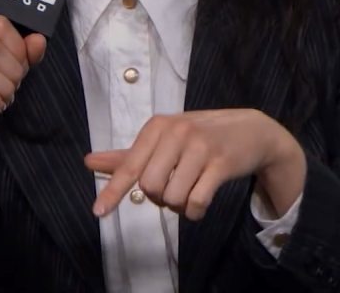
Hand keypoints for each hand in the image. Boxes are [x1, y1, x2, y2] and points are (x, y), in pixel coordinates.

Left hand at [84, 109, 306, 220]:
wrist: (252, 130)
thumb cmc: (201, 136)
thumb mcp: (164, 139)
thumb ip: (128, 155)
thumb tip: (88, 162)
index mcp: (158, 126)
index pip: (130, 166)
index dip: (113, 191)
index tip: (98, 212)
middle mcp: (177, 133)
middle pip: (150, 187)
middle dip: (160, 197)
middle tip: (175, 187)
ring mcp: (200, 147)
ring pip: (173, 198)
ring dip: (179, 206)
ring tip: (190, 192)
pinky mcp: (221, 164)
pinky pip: (196, 202)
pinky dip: (195, 212)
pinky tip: (200, 204)